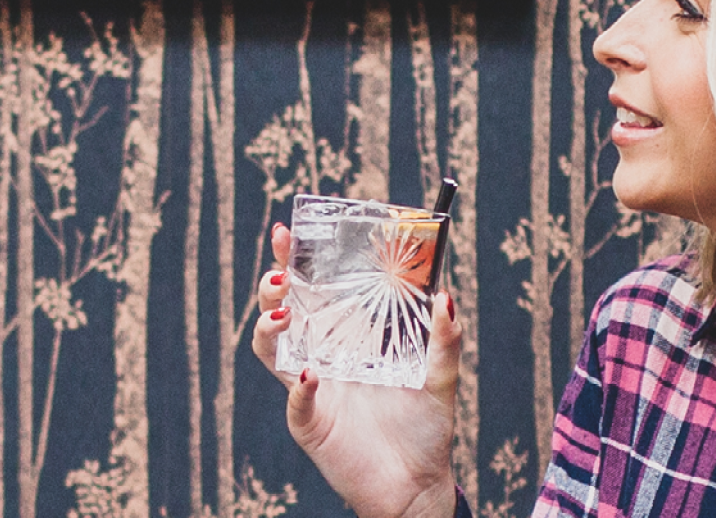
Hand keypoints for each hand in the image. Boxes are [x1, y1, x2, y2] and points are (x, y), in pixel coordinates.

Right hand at [249, 224, 462, 517]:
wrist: (416, 484)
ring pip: (270, 349)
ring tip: (286, 312)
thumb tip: (446, 294)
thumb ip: (445, 338)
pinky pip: (296, 402)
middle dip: (273, 284)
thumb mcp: (441, 376)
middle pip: (282, 309)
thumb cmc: (424, 427)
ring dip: (269, 326)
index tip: (288, 231)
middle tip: (281, 271)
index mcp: (347, 336)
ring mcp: (311, 388)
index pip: (314, 288)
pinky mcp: (311, 422)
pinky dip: (299, 388)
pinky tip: (311, 376)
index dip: (296, 260)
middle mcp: (321, 355)